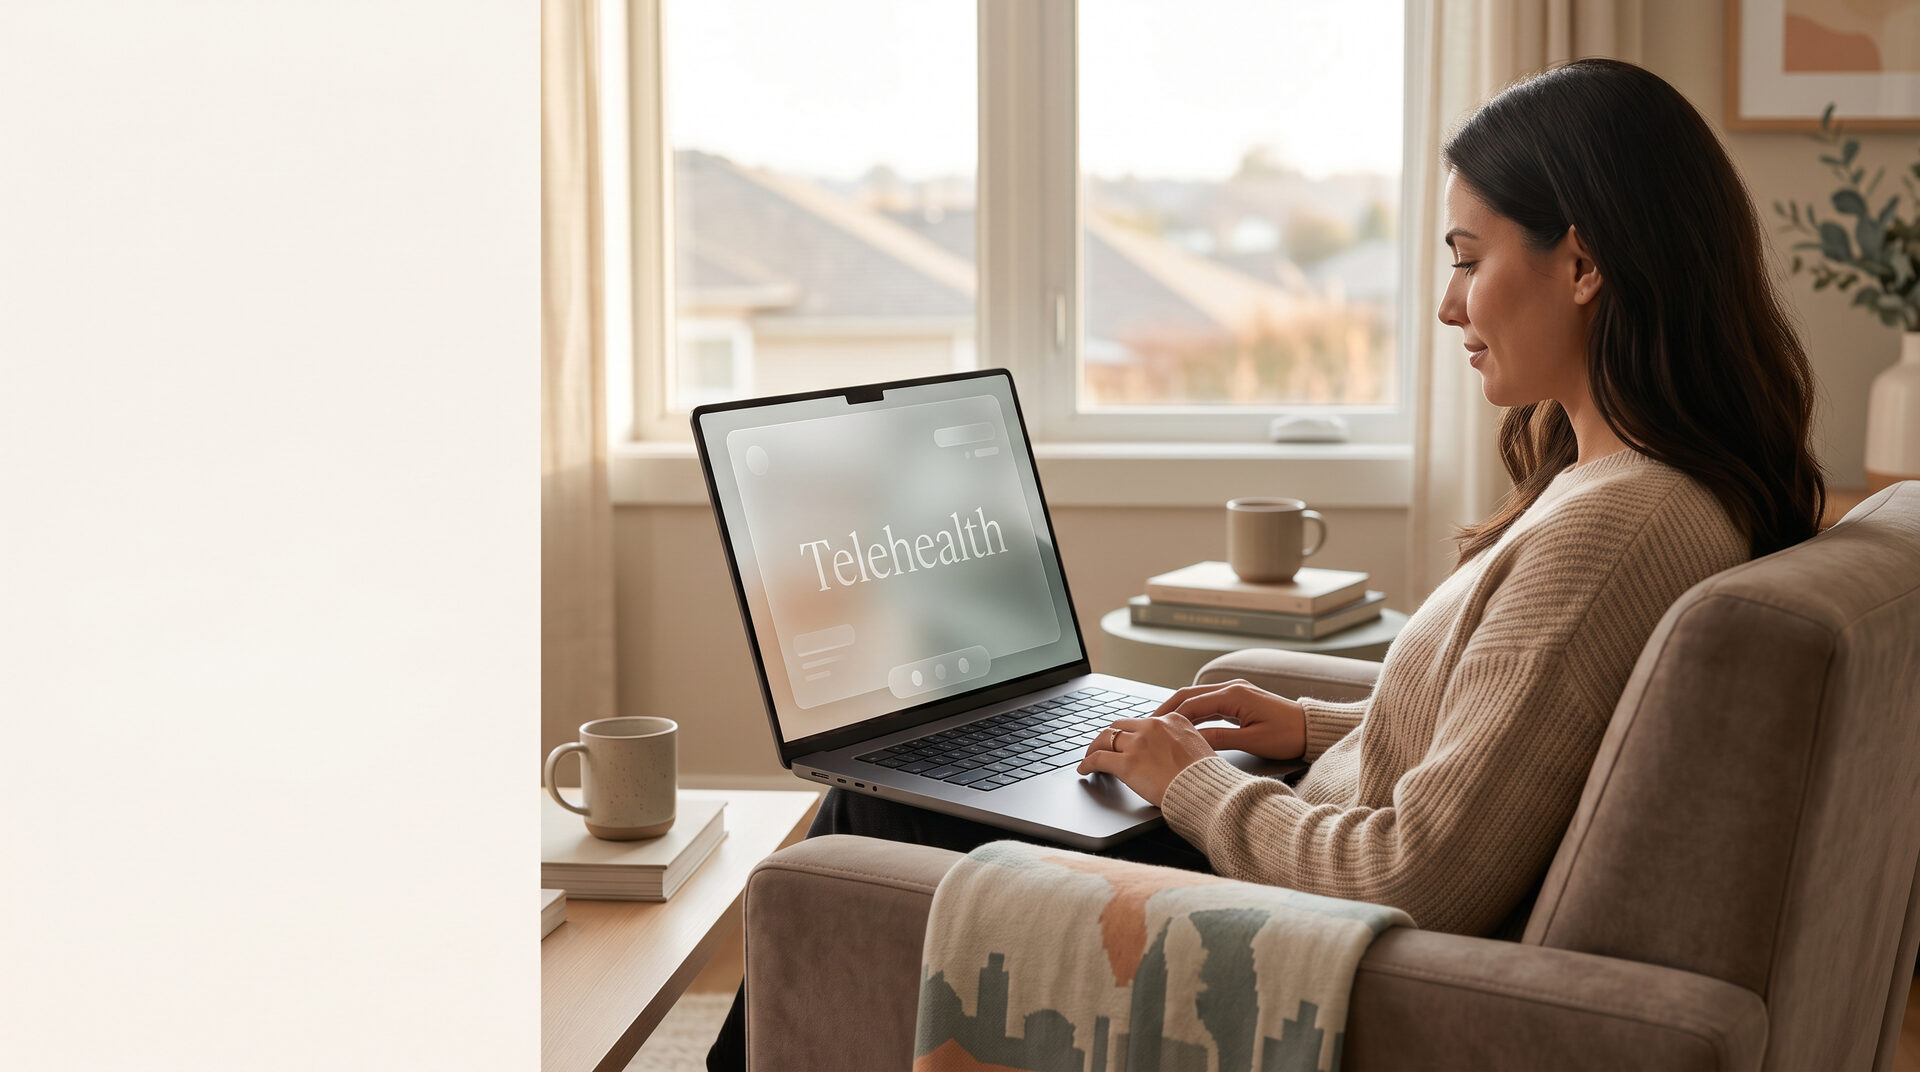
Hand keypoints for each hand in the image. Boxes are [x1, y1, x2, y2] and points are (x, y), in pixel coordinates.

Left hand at [1076, 714, 1215, 806]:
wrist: (1208, 791)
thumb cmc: (1208, 777)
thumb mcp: (1200, 747)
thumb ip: (1181, 743)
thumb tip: (1171, 752)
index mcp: (1173, 720)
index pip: (1143, 722)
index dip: (1130, 733)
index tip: (1126, 741)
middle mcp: (1153, 726)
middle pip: (1120, 726)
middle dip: (1110, 737)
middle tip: (1103, 747)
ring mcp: (1138, 743)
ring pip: (1105, 739)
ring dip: (1094, 748)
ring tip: (1090, 757)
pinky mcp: (1127, 763)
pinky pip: (1098, 759)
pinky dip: (1087, 764)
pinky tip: (1084, 770)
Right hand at [1149, 679, 1306, 760]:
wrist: (1311, 729)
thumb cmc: (1287, 735)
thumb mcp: (1251, 741)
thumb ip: (1219, 738)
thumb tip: (1190, 740)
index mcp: (1234, 695)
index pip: (1192, 705)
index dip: (1170, 717)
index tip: (1152, 729)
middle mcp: (1232, 687)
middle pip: (1189, 695)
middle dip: (1167, 709)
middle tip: (1146, 724)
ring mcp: (1236, 691)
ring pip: (1198, 698)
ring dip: (1178, 710)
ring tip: (1159, 725)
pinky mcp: (1239, 699)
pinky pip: (1209, 703)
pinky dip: (1193, 712)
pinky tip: (1183, 724)